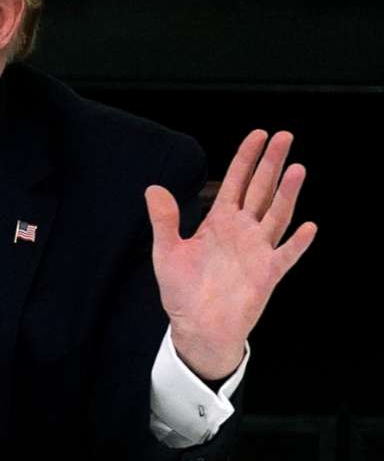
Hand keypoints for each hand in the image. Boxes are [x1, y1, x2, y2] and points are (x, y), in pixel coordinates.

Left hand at [149, 129, 316, 383]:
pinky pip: (285, 255)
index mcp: (220, 222)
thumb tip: (153, 188)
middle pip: (261, 190)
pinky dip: (296, 242)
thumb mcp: (167, 252)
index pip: (236, 183)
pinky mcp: (267, 274)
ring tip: (297, 169)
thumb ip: (164, 220)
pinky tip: (307, 227)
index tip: (259, 134)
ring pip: (276, 215)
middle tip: (285, 136)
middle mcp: (243, 231)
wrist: (196, 326)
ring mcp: (258, 250)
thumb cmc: (183, 291)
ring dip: (287, 194)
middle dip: (271, 164)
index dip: (246, 159)